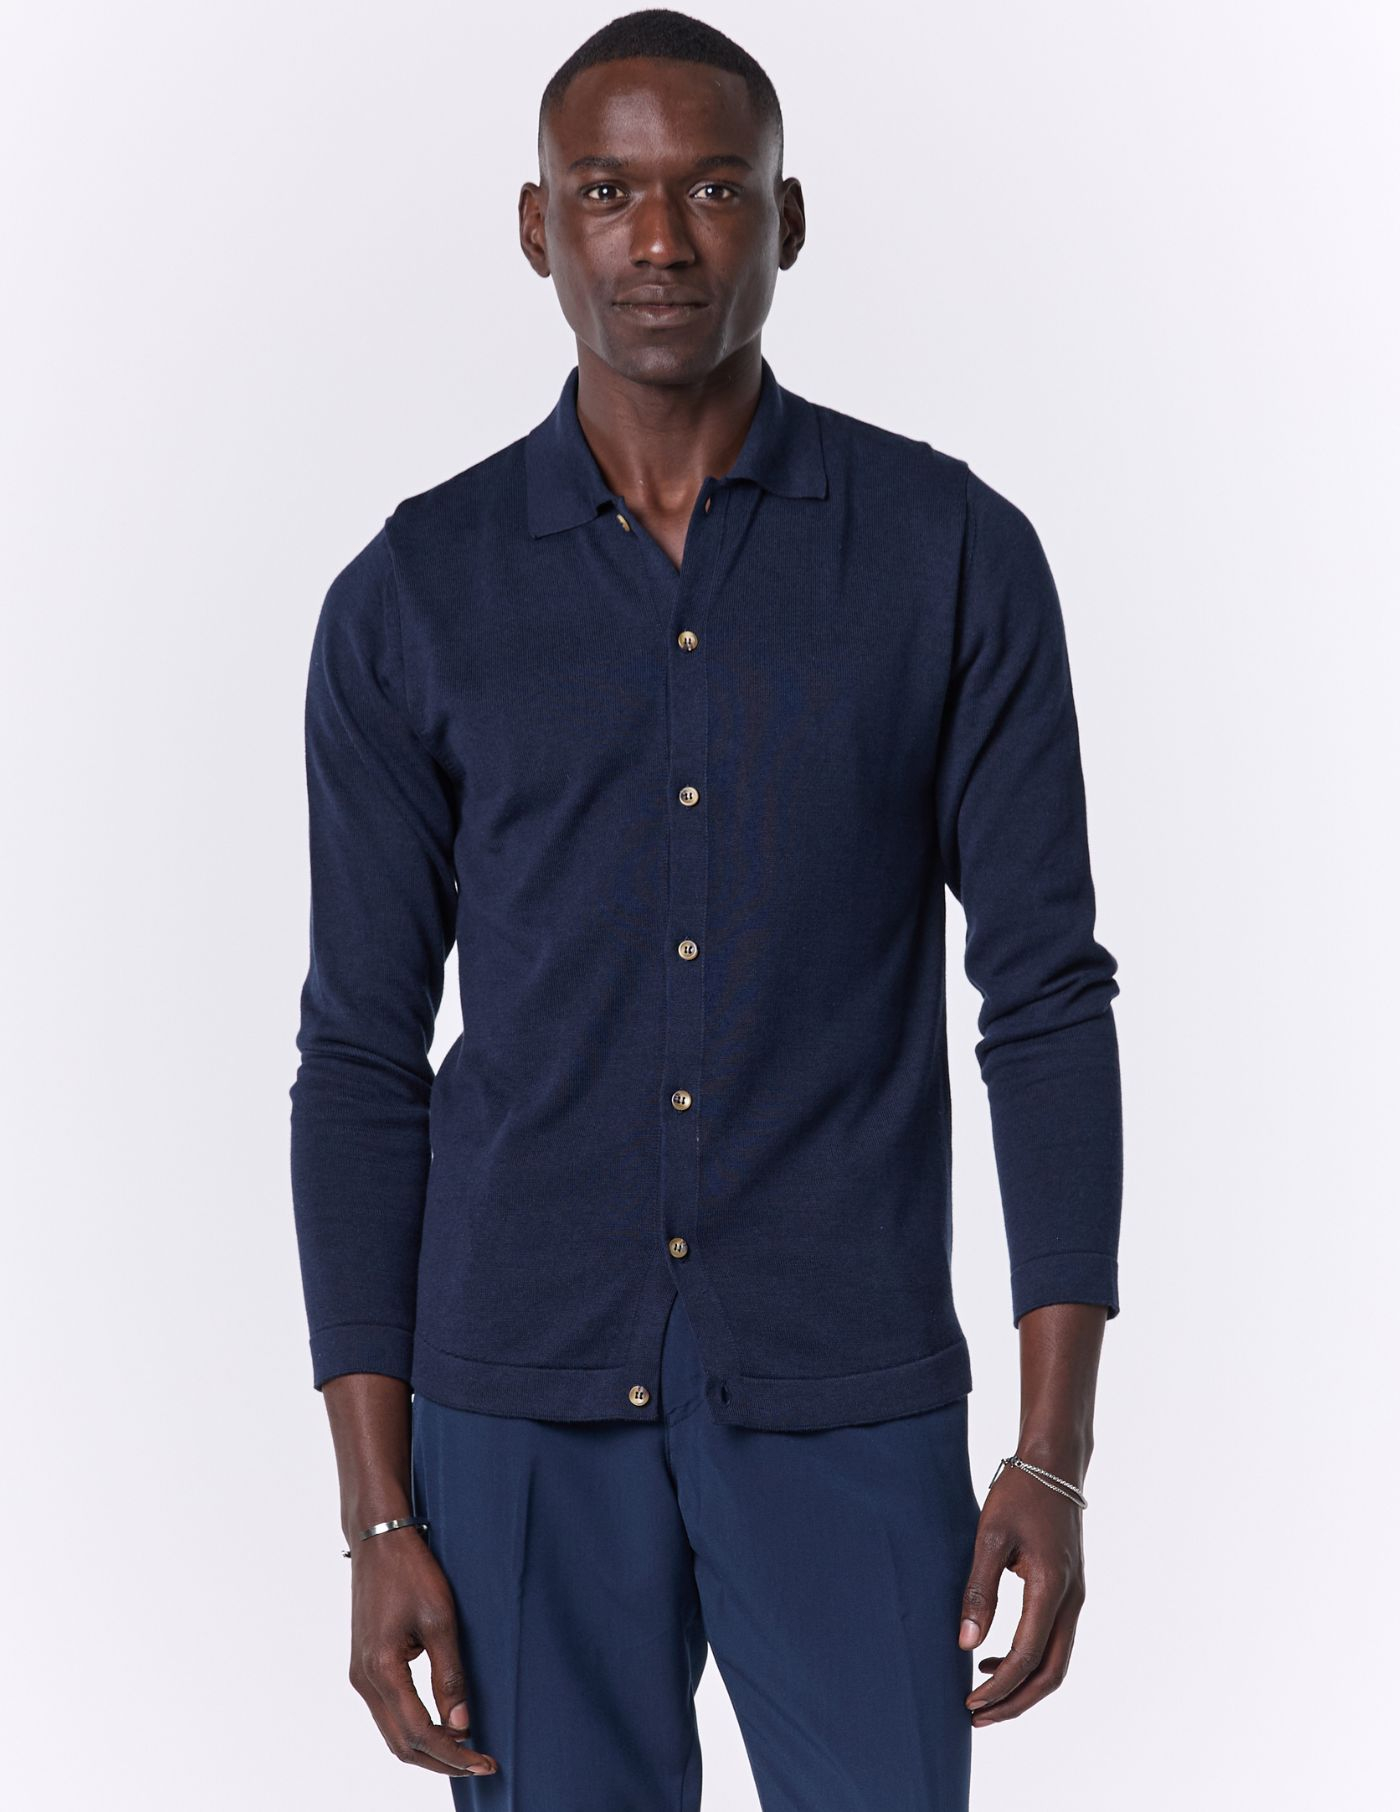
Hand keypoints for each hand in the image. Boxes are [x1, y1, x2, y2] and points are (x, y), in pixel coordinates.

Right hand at [347, 1530, 498, 1778]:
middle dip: (441, 1760)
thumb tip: (462, 1724)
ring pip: (392, 1732)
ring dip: (427, 1748)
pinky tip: (441, 1725)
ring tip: (466, 1750)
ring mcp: (360, 1674)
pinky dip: (414, 1728)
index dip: (452, 1754)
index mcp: (381, 1670)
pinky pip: (388, 1713)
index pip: (418, 1733)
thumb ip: (449, 1675)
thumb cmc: (412, 1572)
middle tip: (481, 1764)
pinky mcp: (364, 1666)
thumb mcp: (440, 1619)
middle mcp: (364, 1680)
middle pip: (401, 1744)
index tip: (484, 1762)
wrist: (378, 1539)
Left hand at [957, 1466, 1085, 1725]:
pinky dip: (1029, 1662)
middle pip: (1051, 1673)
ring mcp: (1075, 1597)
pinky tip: (993, 1658)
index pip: (1028, 1656)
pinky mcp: (1069, 1591)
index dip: (999, 1686)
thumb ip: (979, 1590)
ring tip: (981, 1696)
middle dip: (1015, 1702)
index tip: (969, 1703)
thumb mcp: (990, 1536)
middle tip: (976, 1717)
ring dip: (1023, 1686)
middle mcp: (1072, 1600)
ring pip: (1056, 1662)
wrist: (1054, 1463)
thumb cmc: (1019, 1493)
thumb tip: (965, 1644)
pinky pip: (1055, 1642)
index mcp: (1052, 1587)